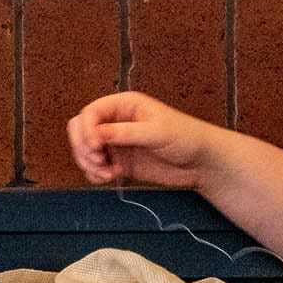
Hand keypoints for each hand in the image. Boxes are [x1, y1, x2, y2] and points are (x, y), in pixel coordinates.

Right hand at [66, 92, 223, 189]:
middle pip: (81, 130)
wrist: (201, 163)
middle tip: (98, 160)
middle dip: (83, 147)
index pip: (91, 112)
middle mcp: (117, 122)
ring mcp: (116, 143)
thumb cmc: (186, 137)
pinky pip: (95, 167)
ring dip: (88, 163)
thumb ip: (126, 132)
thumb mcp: (157, 132)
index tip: (95, 146)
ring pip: (85, 150)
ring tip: (106, 172)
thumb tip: (97, 133)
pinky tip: (111, 177)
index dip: (86, 129)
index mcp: (125, 105)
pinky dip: (96, 174)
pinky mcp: (120, 161)